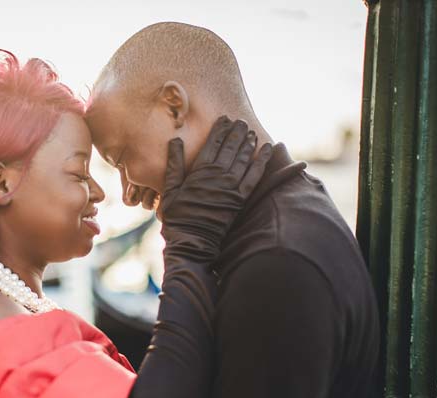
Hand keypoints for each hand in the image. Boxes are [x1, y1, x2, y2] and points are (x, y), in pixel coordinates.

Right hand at [158, 116, 271, 262]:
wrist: (192, 240)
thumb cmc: (177, 216)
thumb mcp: (170, 189)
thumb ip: (174, 164)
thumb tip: (175, 140)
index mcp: (200, 171)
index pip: (213, 144)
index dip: (219, 130)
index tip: (224, 118)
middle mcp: (218, 176)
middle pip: (230, 147)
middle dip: (236, 132)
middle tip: (241, 121)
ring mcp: (231, 187)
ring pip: (243, 158)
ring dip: (248, 143)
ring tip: (250, 130)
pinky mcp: (240, 198)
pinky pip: (254, 176)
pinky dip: (262, 161)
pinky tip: (267, 149)